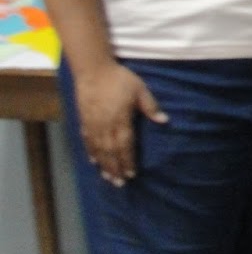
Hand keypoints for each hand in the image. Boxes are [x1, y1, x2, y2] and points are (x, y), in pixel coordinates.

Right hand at [74, 63, 165, 184]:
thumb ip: (151, 107)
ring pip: (98, 149)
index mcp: (121, 120)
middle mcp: (105, 125)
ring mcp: (93, 124)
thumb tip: (164, 120)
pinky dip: (91, 152)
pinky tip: (94, 161)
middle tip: (120, 184)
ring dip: (104, 165)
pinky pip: (87, 140)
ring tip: (108, 178)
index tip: (132, 174)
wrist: (93, 70)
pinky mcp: (84, 120)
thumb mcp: (140, 90)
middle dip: (116, 168)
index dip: (128, 161)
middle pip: (111, 152)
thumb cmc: (120, 79)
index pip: (125, 145)